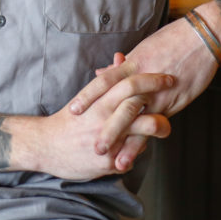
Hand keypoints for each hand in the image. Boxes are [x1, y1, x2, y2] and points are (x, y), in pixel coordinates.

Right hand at [13, 69, 173, 180]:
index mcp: (99, 100)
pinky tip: (140, 148)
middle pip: (138, 104)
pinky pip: (131, 156)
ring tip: (166, 126)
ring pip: (141, 132)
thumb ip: (107, 79)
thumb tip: (121, 58)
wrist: (44, 145)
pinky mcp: (107, 162)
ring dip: (158, 128)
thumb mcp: (87, 96)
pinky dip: (137, 151)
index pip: (130, 83)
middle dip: (160, 99)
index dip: (152, 79)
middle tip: (175, 94)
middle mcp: (103, 118)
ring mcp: (107, 140)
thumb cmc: (69, 120)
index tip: (167, 76)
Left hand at [67, 16, 219, 152]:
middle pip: (118, 105)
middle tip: (90, 144)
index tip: (73, 110)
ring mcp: (159, 92)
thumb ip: (123, 65)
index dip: (88, 96)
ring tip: (113, 160)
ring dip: (125, 141)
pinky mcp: (175, 101)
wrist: (204, 36)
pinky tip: (138, 153)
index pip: (105, 82)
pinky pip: (156, 123)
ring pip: (137, 119)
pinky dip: (145, 138)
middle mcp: (143, 79)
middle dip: (105, 127)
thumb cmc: (174, 39)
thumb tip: (101, 72)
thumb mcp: (145, 49)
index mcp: (134, 63)